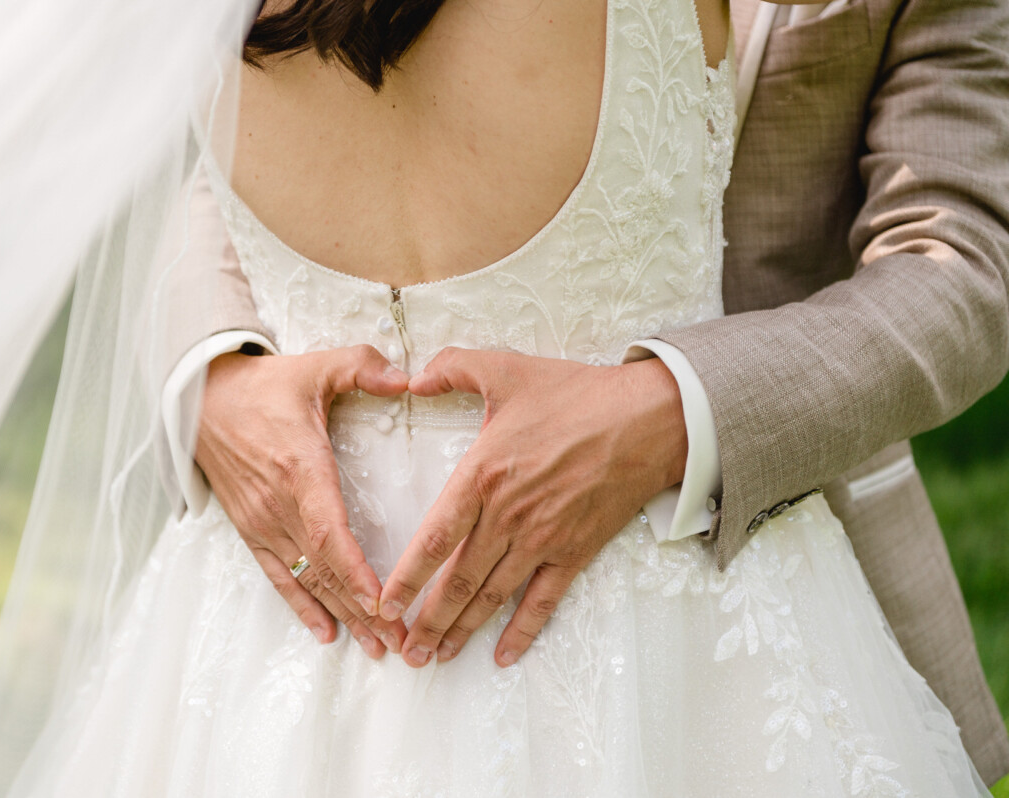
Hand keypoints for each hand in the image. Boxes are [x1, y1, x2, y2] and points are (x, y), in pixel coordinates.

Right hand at [195, 345, 410, 657]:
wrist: (201, 399)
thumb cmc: (263, 386)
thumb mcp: (316, 366)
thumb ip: (363, 366)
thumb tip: (407, 378)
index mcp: (300, 468)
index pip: (330, 533)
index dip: (356, 573)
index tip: (384, 603)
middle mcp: (279, 505)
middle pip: (326, 569)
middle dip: (364, 610)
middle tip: (401, 642)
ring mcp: (263, 522)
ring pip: (307, 579)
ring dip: (342, 616)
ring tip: (376, 647)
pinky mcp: (252, 528)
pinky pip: (278, 576)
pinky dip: (302, 606)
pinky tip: (325, 632)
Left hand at [378, 348, 687, 667]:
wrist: (647, 419)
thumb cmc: (578, 394)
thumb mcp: (506, 369)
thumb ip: (452, 368)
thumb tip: (411, 379)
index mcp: (483, 475)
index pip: (434, 537)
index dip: (407, 577)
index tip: (385, 605)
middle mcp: (508, 515)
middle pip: (459, 579)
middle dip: (428, 620)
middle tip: (406, 651)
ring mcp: (543, 538)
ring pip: (493, 595)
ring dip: (462, 630)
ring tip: (438, 657)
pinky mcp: (575, 551)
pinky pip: (543, 601)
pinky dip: (522, 632)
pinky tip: (503, 655)